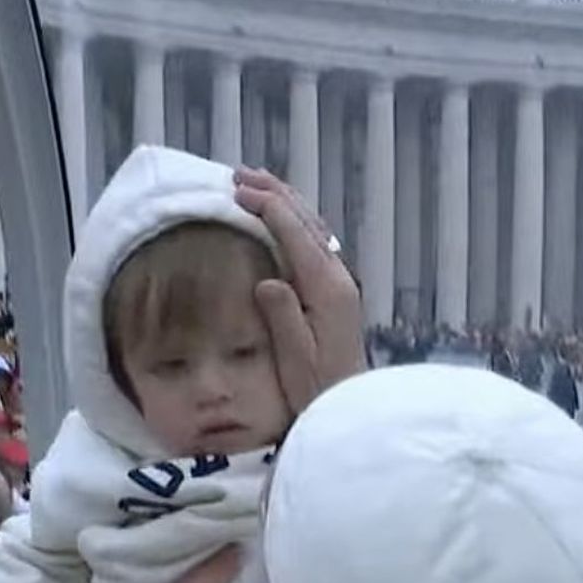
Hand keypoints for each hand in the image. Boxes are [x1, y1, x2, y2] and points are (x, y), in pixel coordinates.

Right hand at [233, 167, 364, 415]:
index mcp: (326, 288)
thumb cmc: (316, 389)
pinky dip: (294, 223)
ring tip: (257, 185)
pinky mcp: (337, 293)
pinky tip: (281, 221)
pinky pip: (315, 244)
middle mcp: (337, 278)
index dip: (266, 206)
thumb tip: (267, 279)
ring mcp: (340, 283)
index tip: (235, 191)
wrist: (347, 407)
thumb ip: (282, 315)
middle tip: (239, 175)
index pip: (294, 232)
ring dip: (285, 203)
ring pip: (313, 228)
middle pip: (306, 221)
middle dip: (274, 193)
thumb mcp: (294, 357)